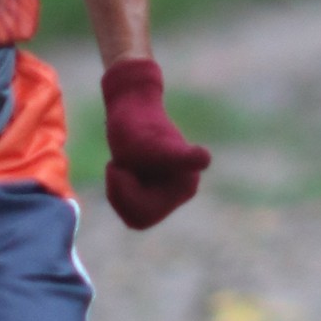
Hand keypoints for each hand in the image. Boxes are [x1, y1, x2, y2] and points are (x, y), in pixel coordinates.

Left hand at [100, 57, 208, 230]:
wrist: (132, 104)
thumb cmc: (136, 125)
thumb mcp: (150, 146)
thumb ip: (175, 158)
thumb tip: (205, 159)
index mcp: (185, 186)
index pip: (143, 214)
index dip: (123, 193)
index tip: (117, 165)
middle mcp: (183, 191)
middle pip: (138, 216)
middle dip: (120, 192)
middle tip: (116, 165)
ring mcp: (172, 190)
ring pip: (133, 213)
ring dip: (119, 190)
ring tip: (121, 165)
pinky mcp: (160, 187)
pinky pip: (132, 206)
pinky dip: (121, 189)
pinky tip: (123, 168)